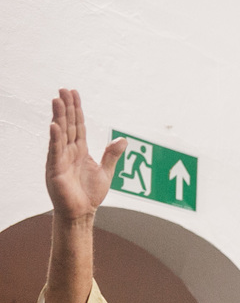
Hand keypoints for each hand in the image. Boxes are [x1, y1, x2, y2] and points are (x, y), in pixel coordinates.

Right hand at [46, 89, 125, 219]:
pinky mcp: (55, 169)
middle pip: (67, 125)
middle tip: (64, 90)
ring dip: (58, 117)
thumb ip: (112, 155)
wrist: (82, 212)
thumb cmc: (90, 194)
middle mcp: (68, 151)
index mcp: (79, 150)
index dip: (76, 110)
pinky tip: (54, 125)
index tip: (74, 93)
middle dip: (66, 107)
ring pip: (60, 134)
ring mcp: (60, 159)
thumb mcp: (105, 171)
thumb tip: (123, 139)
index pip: (77, 125)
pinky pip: (55, 151)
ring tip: (57, 100)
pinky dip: (55, 138)